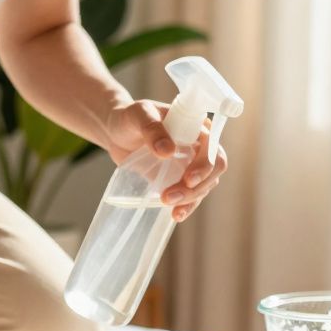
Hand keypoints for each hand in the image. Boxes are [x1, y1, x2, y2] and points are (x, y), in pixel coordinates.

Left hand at [105, 99, 228, 221]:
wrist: (117, 133)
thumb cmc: (130, 118)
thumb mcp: (138, 115)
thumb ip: (152, 129)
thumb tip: (168, 151)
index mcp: (197, 126)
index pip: (212, 147)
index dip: (206, 164)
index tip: (188, 179)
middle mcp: (199, 146)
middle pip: (213, 169)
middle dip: (197, 186)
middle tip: (170, 196)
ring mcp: (192, 164)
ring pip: (204, 185)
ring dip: (189, 198)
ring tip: (166, 202)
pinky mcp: (180, 179)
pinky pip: (191, 195)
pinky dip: (186, 207)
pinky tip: (176, 215)